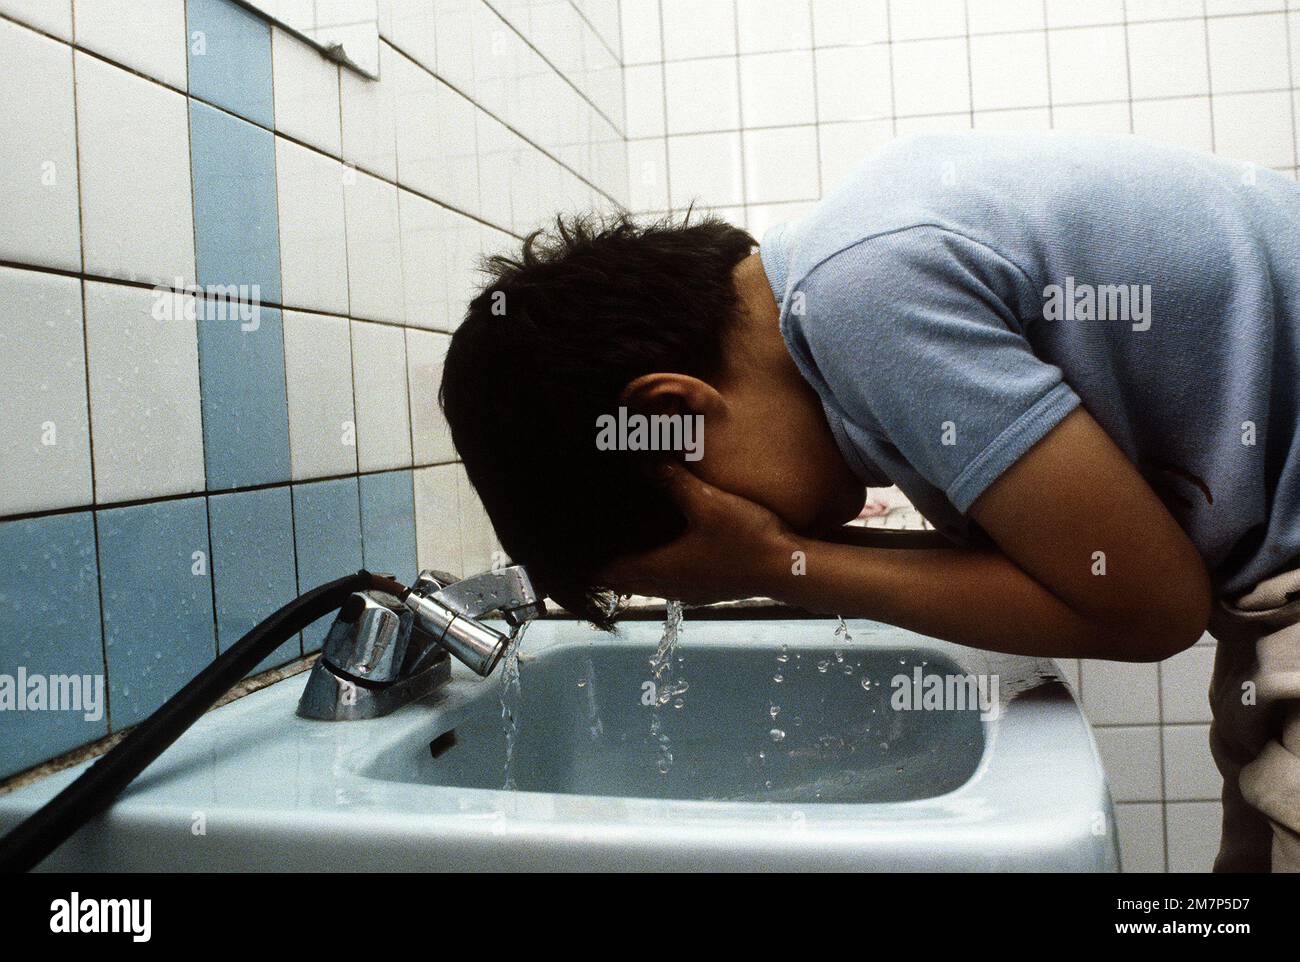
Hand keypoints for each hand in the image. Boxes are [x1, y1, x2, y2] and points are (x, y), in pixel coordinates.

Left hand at [597, 463, 796, 604]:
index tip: (574, 543)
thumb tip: (636, 457)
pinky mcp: (706, 589)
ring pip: (646, 581)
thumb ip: (670, 479)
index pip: (607, 572)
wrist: (790, 568)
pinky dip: (654, 564)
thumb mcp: (705, 502)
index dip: (588, 559)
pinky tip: (662, 544)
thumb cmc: (745, 537)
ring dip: (631, 563)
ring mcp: (689, 591)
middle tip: (592, 534)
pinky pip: (667, 579)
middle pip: (623, 579)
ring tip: (620, 538)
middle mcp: (668, 586)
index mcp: (659, 569)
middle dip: (606, 559)